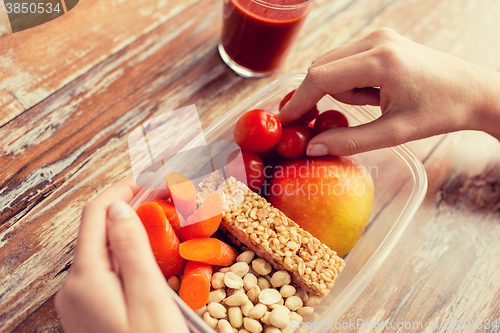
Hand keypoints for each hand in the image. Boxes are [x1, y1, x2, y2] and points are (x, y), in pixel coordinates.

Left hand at [55, 177, 188, 332]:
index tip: (149, 184)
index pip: (95, 215)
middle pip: (97, 232)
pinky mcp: (89, 310)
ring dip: (129, 234)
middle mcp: (73, 286)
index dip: (121, 192)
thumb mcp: (148, 296)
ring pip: (102, 251)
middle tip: (164, 205)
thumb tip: (120, 208)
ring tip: (162, 228)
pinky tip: (149, 258)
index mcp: (85, 277)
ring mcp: (79, 300)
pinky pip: (105, 271)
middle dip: (128, 212)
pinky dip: (126, 256)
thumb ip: (131, 249)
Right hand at [280, 28, 499, 155]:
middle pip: (321, 68)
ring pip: (331, 64)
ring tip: (373, 103)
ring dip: (340, 89)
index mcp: (381, 61)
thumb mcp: (395, 133)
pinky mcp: (380, 38)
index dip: (298, 101)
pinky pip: (345, 60)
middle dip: (320, 96)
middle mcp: (376, 40)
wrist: (472, 90)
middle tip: (330, 120)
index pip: (321, 77)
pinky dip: (349, 80)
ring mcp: (378, 35)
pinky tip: (374, 91)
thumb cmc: (439, 112)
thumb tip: (313, 148)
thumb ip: (350, 141)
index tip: (283, 120)